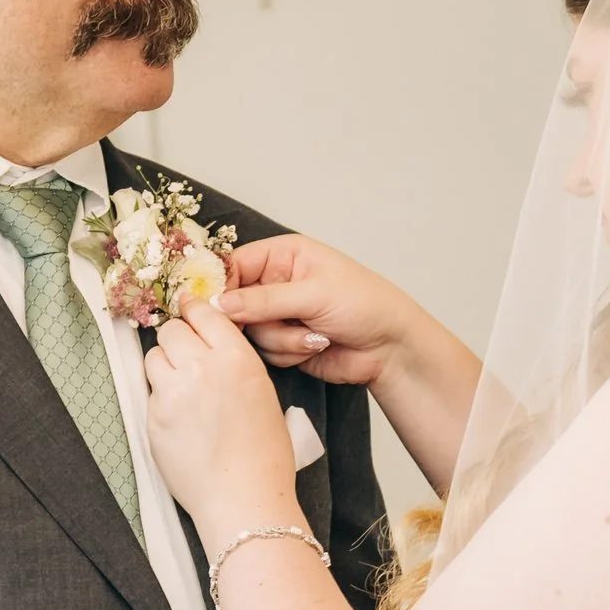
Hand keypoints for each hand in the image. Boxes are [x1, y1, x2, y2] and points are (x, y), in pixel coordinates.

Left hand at [143, 300, 298, 526]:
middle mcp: (202, 368)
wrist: (242, 497)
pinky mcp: (153, 417)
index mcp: (236, 359)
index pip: (204, 313)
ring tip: (181, 389)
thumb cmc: (264, 454)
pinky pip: (150, 392)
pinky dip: (161, 398)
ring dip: (164, 366)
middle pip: (171, 330)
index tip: (188, 310)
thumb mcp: (263, 394)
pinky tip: (179, 419)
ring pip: (154, 357)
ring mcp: (172, 392)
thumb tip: (211, 345)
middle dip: (176, 339)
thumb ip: (234, 363)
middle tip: (185, 356)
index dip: (193, 310)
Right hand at [220, 235, 414, 386]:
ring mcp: (279, 315)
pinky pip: (265, 352)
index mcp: (283, 255)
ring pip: (250, 332)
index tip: (219, 307)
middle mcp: (276, 283)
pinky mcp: (284, 343)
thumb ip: (264, 300)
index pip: (234, 264)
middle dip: (257, 319)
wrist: (390, 348)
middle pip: (235, 303)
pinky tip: (316, 346)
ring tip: (315, 335)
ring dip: (281, 339)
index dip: (223, 286)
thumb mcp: (314, 294)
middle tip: (277, 323)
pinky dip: (289, 353)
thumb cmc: (365, 305)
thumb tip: (219, 304)